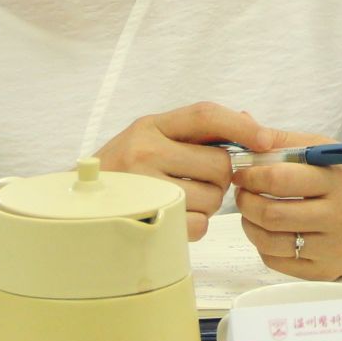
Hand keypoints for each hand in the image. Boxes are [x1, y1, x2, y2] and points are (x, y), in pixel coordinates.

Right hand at [92, 102, 288, 240]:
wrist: (75, 207)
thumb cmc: (125, 171)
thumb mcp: (153, 138)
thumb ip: (200, 131)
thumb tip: (252, 124)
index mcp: (150, 125)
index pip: (205, 114)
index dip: (242, 126)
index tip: (267, 140)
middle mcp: (144, 151)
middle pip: (218, 163)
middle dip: (221, 176)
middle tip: (202, 180)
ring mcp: (144, 188)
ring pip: (212, 197)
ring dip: (209, 203)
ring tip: (184, 198)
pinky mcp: (147, 221)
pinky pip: (199, 225)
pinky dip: (196, 225)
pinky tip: (176, 217)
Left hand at [233, 144, 341, 281]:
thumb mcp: (329, 150)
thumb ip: (286, 140)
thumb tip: (244, 125)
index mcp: (338, 181)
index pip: (280, 179)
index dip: (251, 174)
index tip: (242, 171)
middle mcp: (339, 217)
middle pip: (272, 214)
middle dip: (246, 201)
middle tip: (242, 191)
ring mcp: (333, 249)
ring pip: (270, 242)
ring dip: (250, 224)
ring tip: (252, 210)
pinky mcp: (327, 271)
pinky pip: (279, 262)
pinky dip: (264, 246)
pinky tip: (269, 231)